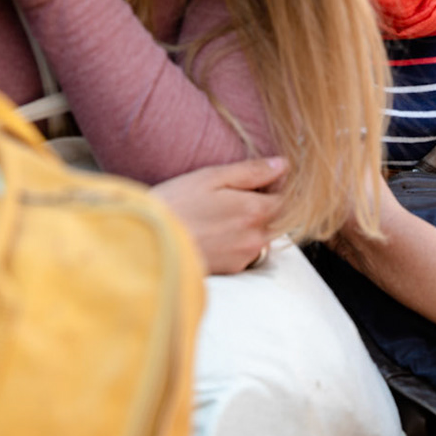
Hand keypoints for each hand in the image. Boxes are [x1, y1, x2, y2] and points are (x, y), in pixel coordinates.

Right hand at [151, 158, 286, 274]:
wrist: (147, 244)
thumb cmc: (176, 204)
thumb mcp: (212, 177)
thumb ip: (252, 171)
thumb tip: (283, 165)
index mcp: (254, 212)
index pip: (288, 199)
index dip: (278, 186)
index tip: (260, 179)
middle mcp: (256, 238)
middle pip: (277, 219)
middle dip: (265, 205)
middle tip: (234, 194)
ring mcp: (244, 256)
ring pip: (262, 235)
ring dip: (251, 223)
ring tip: (219, 213)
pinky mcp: (231, 270)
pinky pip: (246, 251)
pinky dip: (237, 240)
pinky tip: (213, 230)